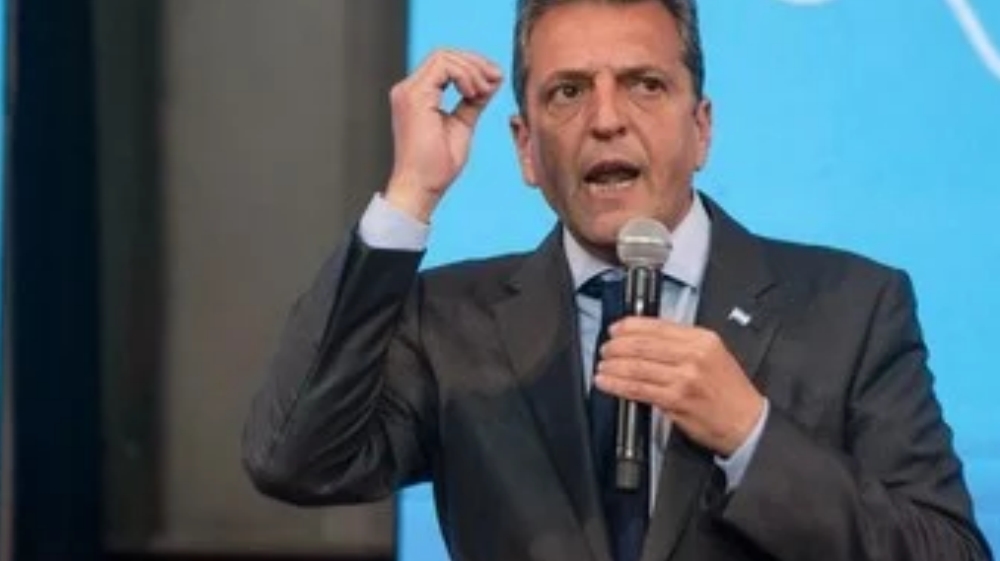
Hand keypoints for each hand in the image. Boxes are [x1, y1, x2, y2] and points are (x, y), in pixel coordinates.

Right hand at [385, 49, 502, 221]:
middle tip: (495, 80)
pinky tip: (474, 93)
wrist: (422, 187)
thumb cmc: (437, 167)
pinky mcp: (414, 97)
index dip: (472, 66)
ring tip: (483, 92)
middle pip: (445, 55)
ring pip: (444, 56)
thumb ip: (472, 102)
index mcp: (417, 96)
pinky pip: (443, 66)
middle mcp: (408, 90)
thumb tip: (491, 82)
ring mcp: (408, 92)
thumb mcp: (461, 125)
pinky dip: (465, 75)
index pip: (444, 64)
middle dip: (475, 63)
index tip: (494, 80)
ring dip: (472, 70)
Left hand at [594, 317, 764, 456]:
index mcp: (701, 339)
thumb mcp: (713, 354)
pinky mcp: (676, 400)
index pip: (657, 326)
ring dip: (613, 366)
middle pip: (643, 345)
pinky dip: (618, 385)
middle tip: (605, 349)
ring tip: (602, 366)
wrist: (747, 422)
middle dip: (616, 346)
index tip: (615, 329)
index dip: (629, 326)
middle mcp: (693, 355)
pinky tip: (607, 382)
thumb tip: (647, 337)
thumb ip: (682, 343)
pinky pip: (639, 389)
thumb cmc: (730, 391)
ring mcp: (684, 378)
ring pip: (637, 366)